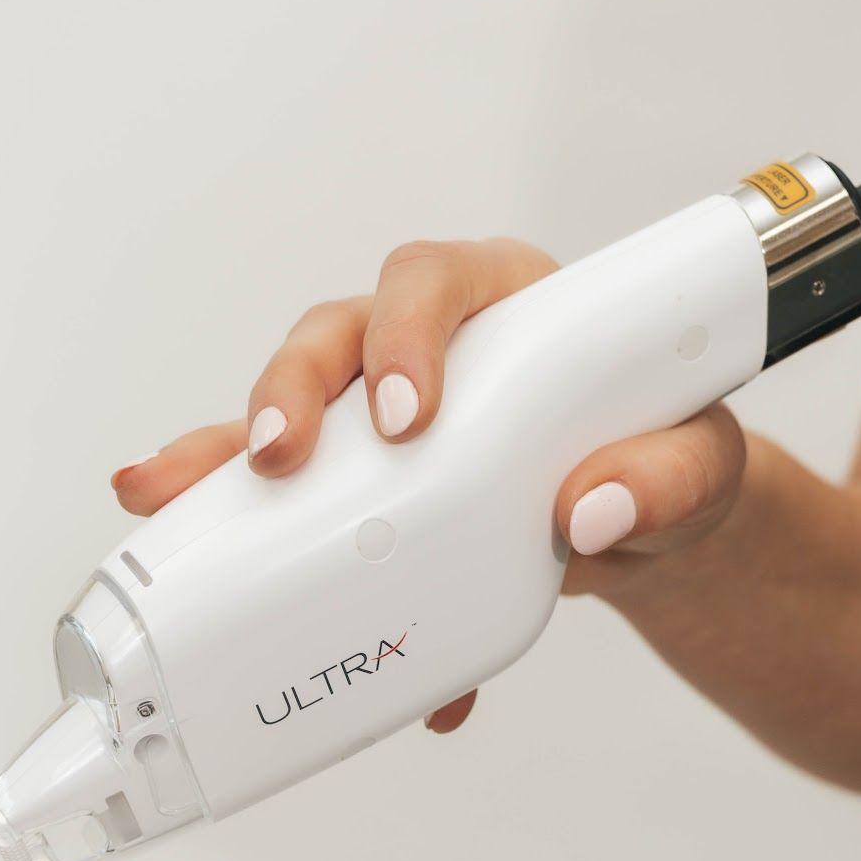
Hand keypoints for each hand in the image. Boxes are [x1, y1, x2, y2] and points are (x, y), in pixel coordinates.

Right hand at [112, 238, 748, 730]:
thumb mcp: (695, 464)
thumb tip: (591, 510)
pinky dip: (256, 544)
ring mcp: (380, 410)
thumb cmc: (661, 457)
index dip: (405, 331)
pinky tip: (217, 580)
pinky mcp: (361, 478)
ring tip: (165, 497)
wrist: (641, 516)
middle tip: (280, 457)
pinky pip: (293, 498)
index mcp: (507, 304)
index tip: (406, 413)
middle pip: (334, 336)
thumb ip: (670, 478)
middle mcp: (428, 344)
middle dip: (292, 390)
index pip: (434, 280)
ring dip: (222, 454)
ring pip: (289, 409)